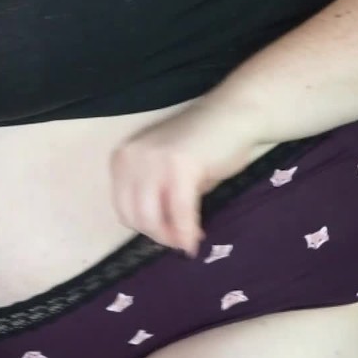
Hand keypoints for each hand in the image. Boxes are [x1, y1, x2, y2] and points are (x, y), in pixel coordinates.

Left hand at [109, 96, 262, 257]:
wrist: (234, 115)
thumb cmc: (204, 145)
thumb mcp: (167, 172)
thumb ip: (156, 196)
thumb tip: (160, 233)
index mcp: (123, 159)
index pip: (123, 208)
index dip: (145, 228)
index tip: (167, 235)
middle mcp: (131, 158)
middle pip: (135, 217)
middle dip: (158, 236)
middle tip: (180, 242)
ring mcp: (153, 161)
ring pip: (152, 219)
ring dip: (171, 237)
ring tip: (189, 239)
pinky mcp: (179, 167)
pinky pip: (180, 212)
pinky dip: (187, 231)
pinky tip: (195, 239)